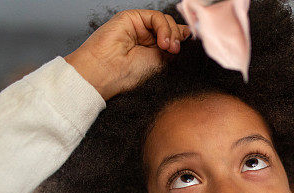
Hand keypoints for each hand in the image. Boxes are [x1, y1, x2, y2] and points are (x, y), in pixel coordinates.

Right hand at [64, 9, 189, 99]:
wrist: (105, 72)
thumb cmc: (126, 74)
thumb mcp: (159, 62)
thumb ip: (171, 47)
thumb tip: (186, 33)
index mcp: (151, 51)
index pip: (171, 38)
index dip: (181, 39)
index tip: (187, 46)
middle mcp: (145, 38)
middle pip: (170, 28)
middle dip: (177, 37)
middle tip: (174, 50)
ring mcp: (138, 27)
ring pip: (164, 21)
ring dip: (171, 33)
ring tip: (168, 47)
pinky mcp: (130, 17)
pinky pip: (154, 16)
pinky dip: (163, 27)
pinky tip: (162, 41)